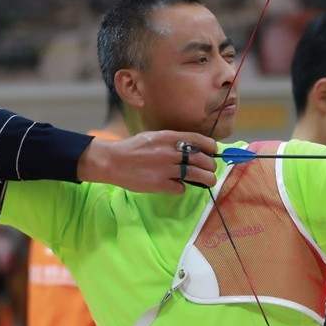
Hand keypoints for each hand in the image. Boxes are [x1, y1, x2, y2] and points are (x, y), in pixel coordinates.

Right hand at [78, 131, 217, 192]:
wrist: (112, 161)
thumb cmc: (133, 148)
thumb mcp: (154, 137)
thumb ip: (173, 141)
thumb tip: (193, 148)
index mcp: (168, 137)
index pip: (199, 140)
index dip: (211, 147)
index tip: (214, 152)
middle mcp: (170, 152)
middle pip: (202, 159)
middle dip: (211, 165)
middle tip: (211, 169)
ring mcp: (166, 169)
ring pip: (197, 175)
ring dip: (207, 179)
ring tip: (209, 181)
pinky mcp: (160, 184)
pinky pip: (181, 187)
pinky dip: (182, 188)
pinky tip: (178, 185)